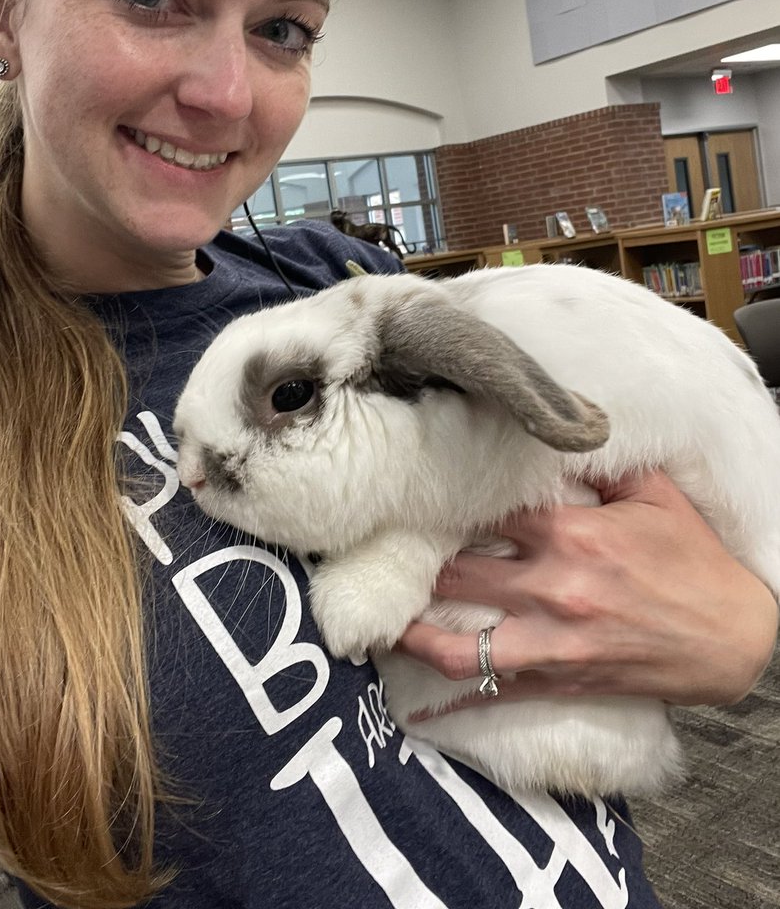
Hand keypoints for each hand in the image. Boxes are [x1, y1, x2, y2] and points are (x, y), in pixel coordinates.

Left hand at [397, 470, 778, 710]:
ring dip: (417, 632)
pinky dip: (456, 691)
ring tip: (387, 620)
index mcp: (574, 534)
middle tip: (390, 553)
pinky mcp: (561, 679)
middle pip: (459, 573)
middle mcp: (555, 587)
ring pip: (462, 644)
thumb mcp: (657, 497)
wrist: (733, 640)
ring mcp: (555, 641)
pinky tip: (421, 692)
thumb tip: (565, 430)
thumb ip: (604, 465)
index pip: (490, 511)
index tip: (423, 498)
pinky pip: (495, 690)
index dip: (451, 502)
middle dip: (420, 563)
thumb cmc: (695, 563)